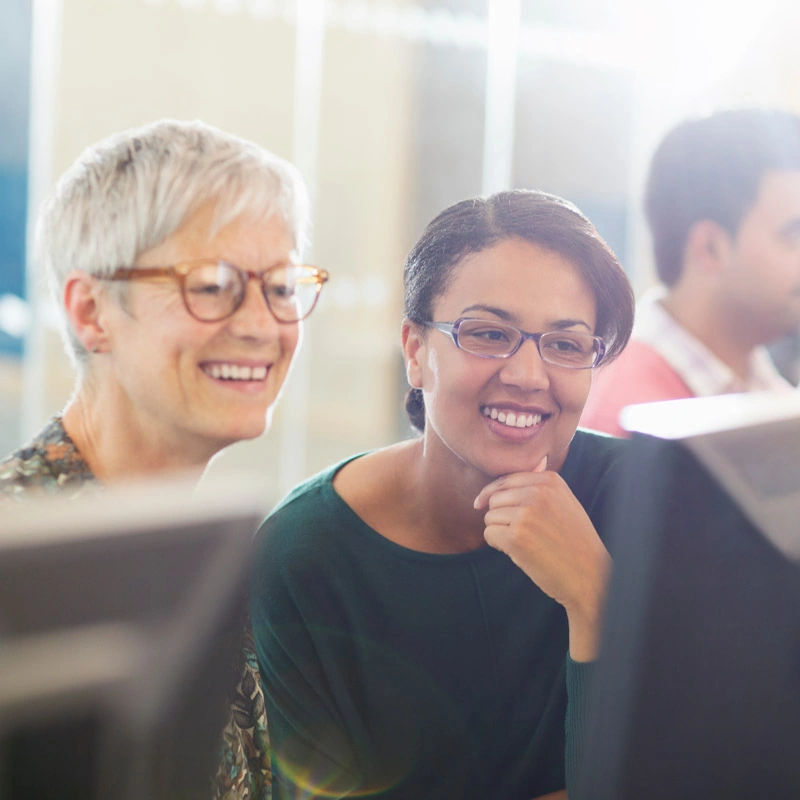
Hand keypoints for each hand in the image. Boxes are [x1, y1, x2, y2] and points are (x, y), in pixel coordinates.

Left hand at [474, 457, 610, 661]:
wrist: (590, 575)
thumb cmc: (575, 541)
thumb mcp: (565, 502)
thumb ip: (544, 484)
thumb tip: (537, 460)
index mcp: (550, 481)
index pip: (505, 480)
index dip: (492, 494)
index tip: (482, 504)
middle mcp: (537, 493)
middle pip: (495, 498)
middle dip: (499, 515)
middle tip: (520, 532)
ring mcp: (526, 514)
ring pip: (490, 517)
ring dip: (500, 531)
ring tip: (524, 542)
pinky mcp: (516, 538)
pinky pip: (489, 534)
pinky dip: (498, 545)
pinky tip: (518, 551)